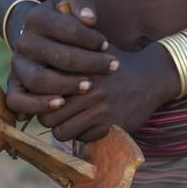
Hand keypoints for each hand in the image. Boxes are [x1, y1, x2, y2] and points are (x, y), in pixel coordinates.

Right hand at [5, 0, 119, 117]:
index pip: (68, 29)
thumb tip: (89, 19)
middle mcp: (23, 41)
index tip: (107, 45)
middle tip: (112, 67)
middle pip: (59, 57)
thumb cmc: (64, 21)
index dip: (91, 39)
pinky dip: (36, 104)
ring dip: (66, 85)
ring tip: (89, 86)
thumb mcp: (72, 2)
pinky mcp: (13, 84)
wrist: (39, 38)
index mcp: (36, 18)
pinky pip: (16, 100)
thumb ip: (82, 1)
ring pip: (38, 80)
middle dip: (90, 64)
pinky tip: (61, 103)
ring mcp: (17, 64)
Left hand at [37, 42, 180, 141]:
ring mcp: (100, 109)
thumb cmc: (113, 63)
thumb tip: (35, 60)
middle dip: (48, 117)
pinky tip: (89, 124)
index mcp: (78, 69)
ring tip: (69, 120)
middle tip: (55, 113)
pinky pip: (83, 138)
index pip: (42, 91)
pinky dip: (83, 134)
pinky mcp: (111, 124)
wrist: (151, 77)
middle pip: (47, 116)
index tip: (45, 97)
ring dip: (64, 128)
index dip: (39, 97)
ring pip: (62, 131)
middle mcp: (87, 89)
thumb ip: (65, 52)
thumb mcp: (91, 49)